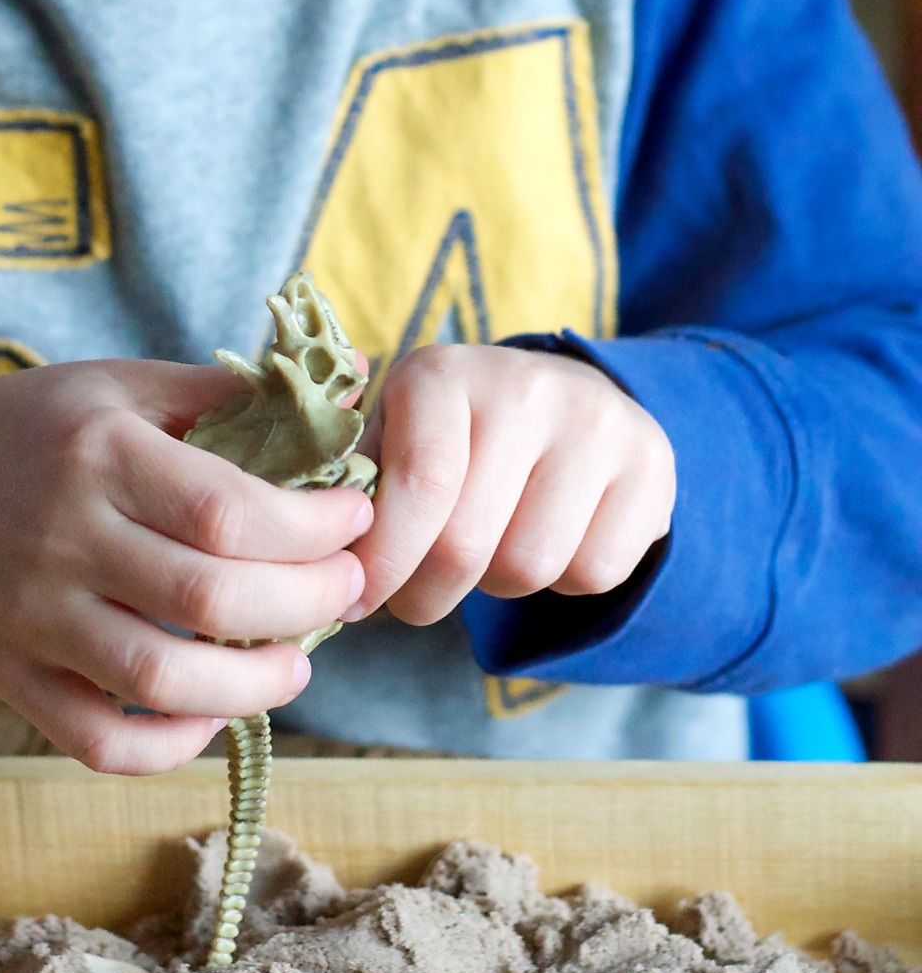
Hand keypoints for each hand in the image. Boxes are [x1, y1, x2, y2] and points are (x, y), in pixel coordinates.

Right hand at [0, 360, 372, 773]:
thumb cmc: (39, 427)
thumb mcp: (122, 386)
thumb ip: (229, 393)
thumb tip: (355, 382)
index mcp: (100, 452)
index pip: (227, 509)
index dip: (312, 527)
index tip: (355, 521)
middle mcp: (61, 536)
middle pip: (208, 596)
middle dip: (306, 604)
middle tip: (348, 592)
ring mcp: (29, 616)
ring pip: (159, 680)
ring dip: (254, 686)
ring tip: (296, 664)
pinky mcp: (8, 677)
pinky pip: (100, 741)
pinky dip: (172, 743)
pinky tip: (214, 709)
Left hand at [349, 345, 673, 625]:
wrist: (571, 400)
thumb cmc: (456, 433)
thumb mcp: (396, 431)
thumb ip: (351, 478)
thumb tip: (322, 540)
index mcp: (444, 373)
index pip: (420, 485)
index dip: (385, 560)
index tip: (360, 599)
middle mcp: (525, 386)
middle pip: (468, 543)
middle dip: (426, 594)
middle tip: (413, 598)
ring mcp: (597, 422)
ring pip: (530, 566)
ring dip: (497, 586)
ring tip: (489, 549)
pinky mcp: (650, 464)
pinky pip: (595, 572)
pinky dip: (563, 583)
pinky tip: (550, 538)